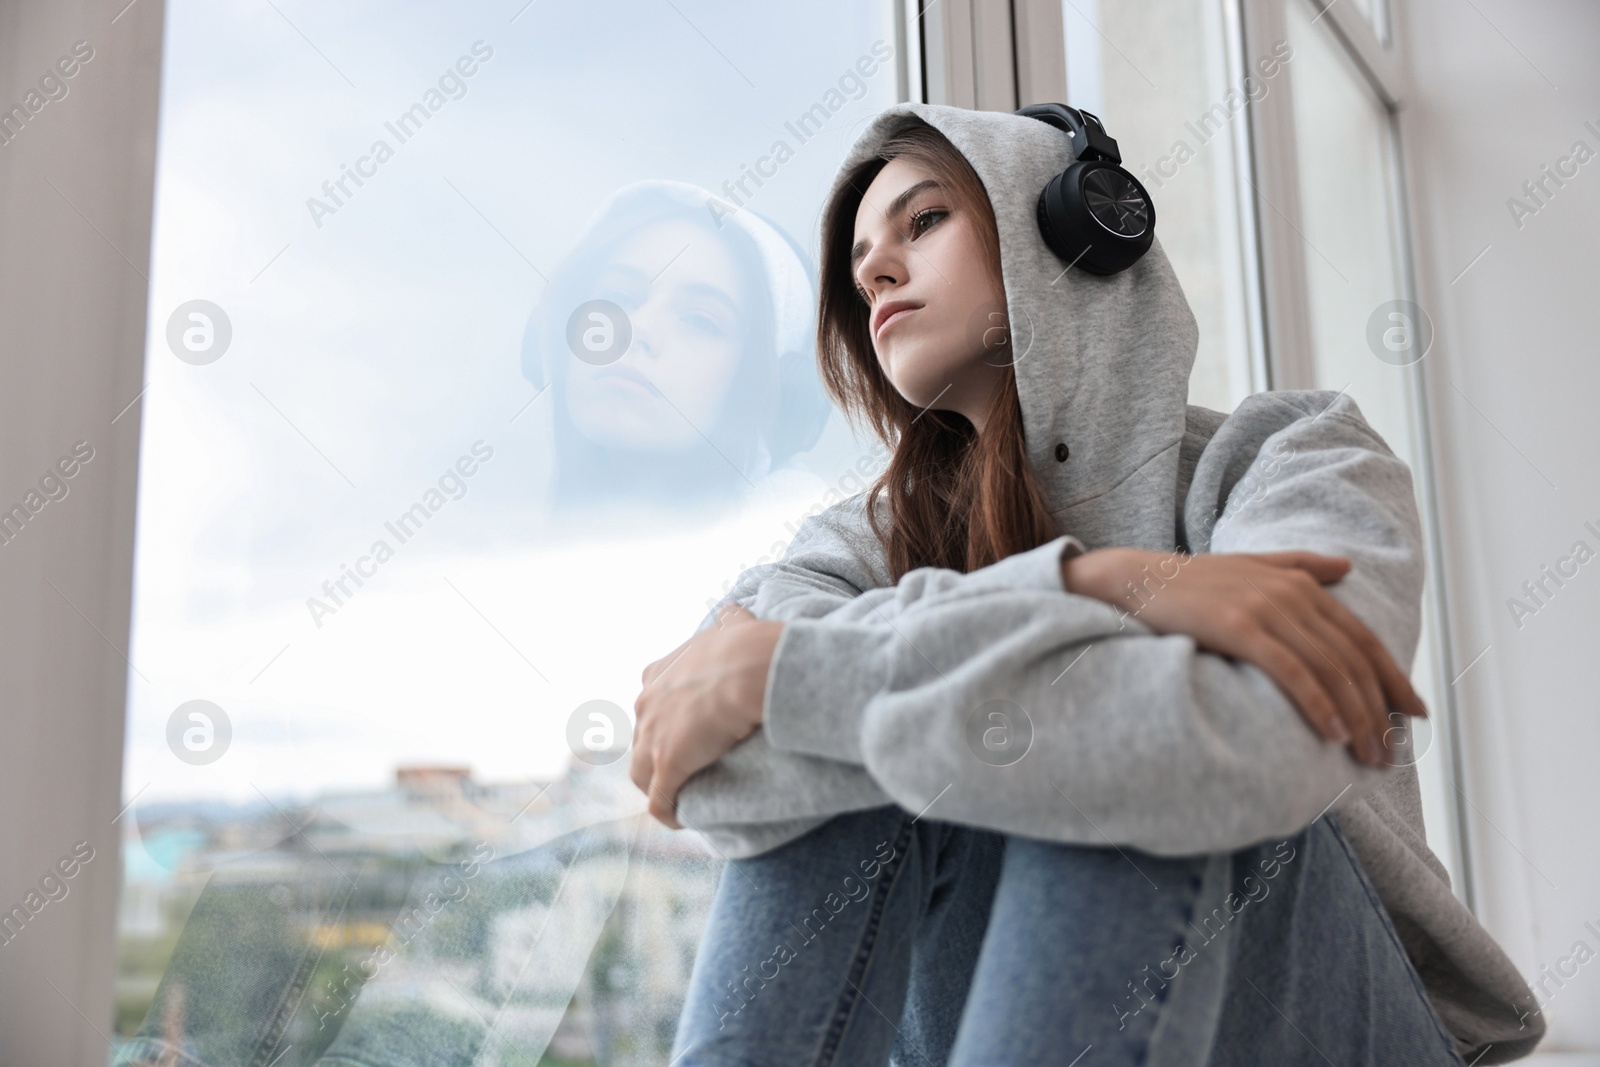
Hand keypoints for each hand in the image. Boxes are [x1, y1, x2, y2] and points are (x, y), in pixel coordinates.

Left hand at [630, 603, 783, 827]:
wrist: (750, 668)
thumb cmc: (746, 646)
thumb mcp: (733, 625)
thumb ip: (729, 622)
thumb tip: (734, 614)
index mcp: (657, 674)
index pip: (650, 702)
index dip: (664, 718)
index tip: (684, 729)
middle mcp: (646, 704)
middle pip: (642, 738)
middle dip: (657, 752)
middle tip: (684, 765)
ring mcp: (652, 736)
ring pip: (642, 772)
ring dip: (657, 786)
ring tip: (678, 796)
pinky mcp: (666, 764)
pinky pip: (659, 800)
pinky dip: (667, 811)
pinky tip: (679, 819)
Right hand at [1063, 547, 1426, 765]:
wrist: (1132, 579)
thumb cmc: (1188, 582)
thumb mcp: (1249, 567)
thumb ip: (1299, 565)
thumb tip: (1346, 567)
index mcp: (1299, 582)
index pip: (1361, 637)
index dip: (1393, 676)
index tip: (1414, 714)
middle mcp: (1290, 593)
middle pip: (1352, 659)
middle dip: (1379, 709)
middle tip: (1390, 752)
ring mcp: (1265, 609)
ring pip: (1329, 669)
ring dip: (1356, 716)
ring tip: (1368, 754)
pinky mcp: (1238, 627)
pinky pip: (1292, 672)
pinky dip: (1318, 703)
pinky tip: (1332, 734)